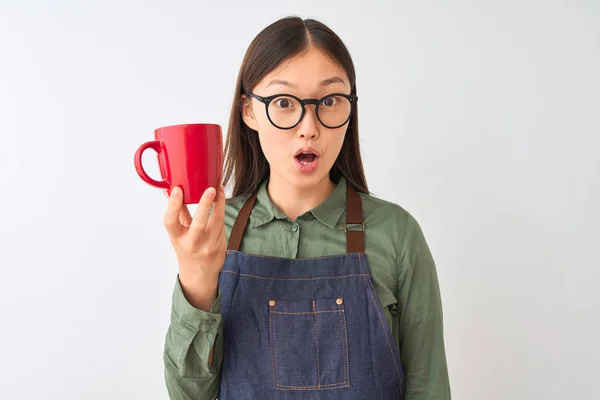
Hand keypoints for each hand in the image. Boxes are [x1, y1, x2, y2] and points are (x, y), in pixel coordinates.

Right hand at [163, 185, 225, 309]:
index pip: (171, 222)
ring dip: (219, 203)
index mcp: (177, 239)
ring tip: (219, 187)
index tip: (177, 190)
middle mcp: (192, 243)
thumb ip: (177, 214)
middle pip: (199, 224)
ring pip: (216, 221)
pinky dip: (221, 209)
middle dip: (205, 205)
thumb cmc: (187, 248)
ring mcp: (208, 245)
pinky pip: (222, 223)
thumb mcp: (178, 234)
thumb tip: (171, 191)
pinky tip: (221, 198)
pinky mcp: (220, 245)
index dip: (173, 205)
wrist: (200, 273)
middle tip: (210, 189)